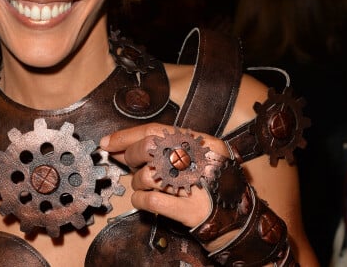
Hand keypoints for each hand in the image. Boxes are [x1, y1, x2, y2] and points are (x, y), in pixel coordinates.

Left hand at [100, 124, 229, 227]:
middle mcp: (197, 159)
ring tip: (144, 185)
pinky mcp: (190, 209)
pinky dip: (140, 200)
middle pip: (149, 146)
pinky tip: (143, 200)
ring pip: (147, 175)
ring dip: (137, 182)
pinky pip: (151, 200)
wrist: (239, 217)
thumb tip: (119, 147)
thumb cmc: (211, 183)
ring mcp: (195, 184)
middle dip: (130, 155)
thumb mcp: (196, 156)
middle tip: (126, 162)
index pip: (155, 130)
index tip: (108, 142)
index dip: (126, 136)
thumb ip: (164, 147)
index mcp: (199, 141)